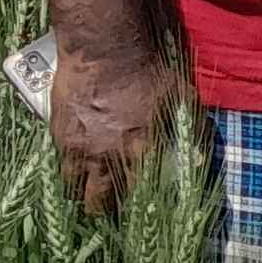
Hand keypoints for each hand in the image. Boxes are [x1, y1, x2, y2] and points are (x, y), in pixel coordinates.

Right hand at [49, 40, 180, 217]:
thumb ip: (192, 129)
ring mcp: (78, 145)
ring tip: (86, 193)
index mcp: (140, 148)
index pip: (137, 194)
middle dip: (103, 208)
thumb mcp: (181, 97)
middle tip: (107, 208)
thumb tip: (203, 156)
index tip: (138, 214)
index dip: (137, 208)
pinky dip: (66, 169)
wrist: (104, 48)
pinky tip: (72, 169)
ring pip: (73, 187)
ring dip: (80, 192)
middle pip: (99, 199)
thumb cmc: (149, 69)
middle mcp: (106, 154)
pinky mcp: (58, 132)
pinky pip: (59, 163)